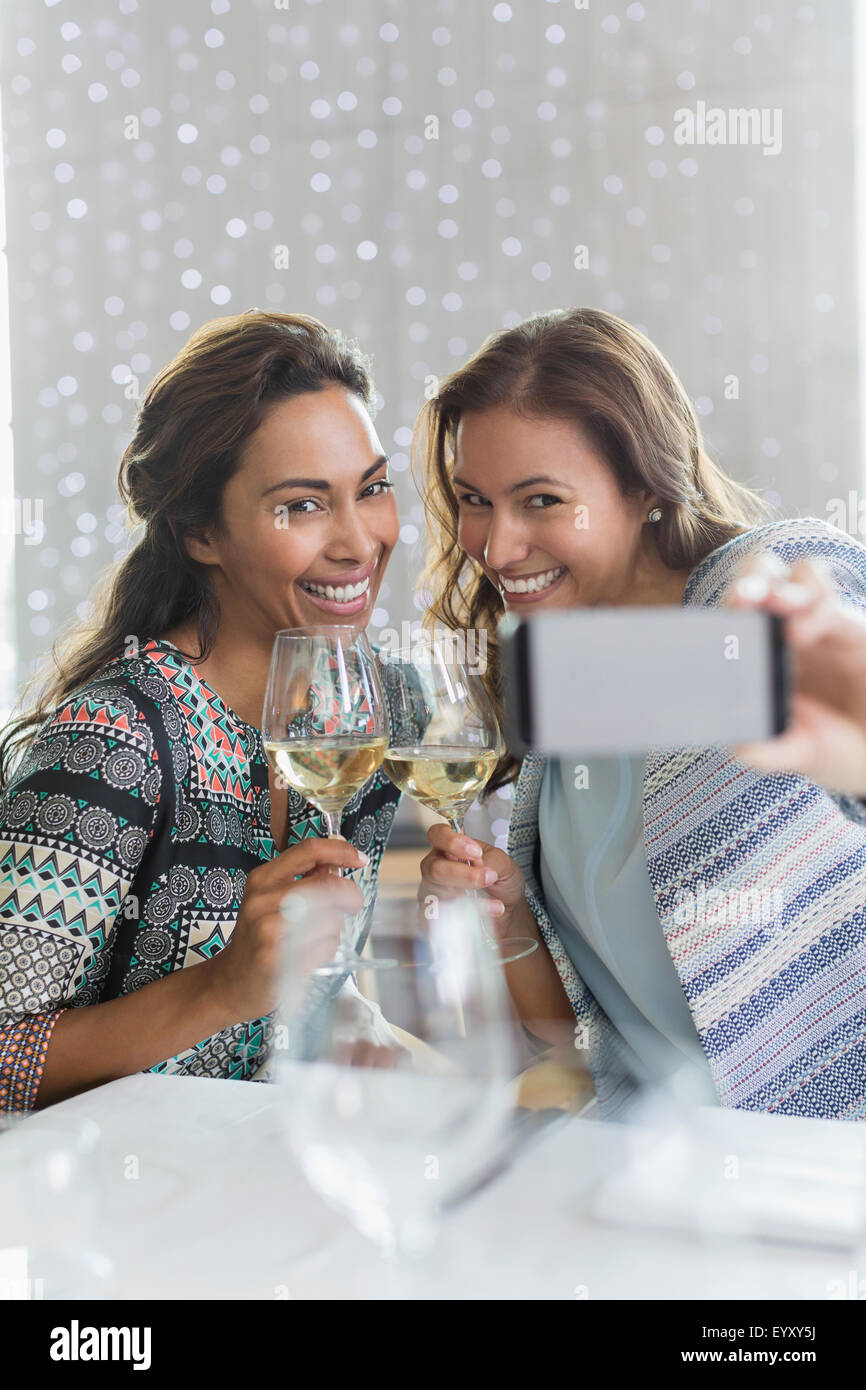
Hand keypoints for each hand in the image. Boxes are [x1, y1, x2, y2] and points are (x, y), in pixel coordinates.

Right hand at [205, 835, 366, 1022]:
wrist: (232, 981)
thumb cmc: (260, 937)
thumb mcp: (271, 899)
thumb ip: (303, 878)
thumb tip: (339, 859)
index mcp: (262, 879)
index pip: (308, 850)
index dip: (341, 850)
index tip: (360, 858)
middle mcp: (262, 900)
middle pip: (328, 885)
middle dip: (351, 895)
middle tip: (353, 904)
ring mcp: (269, 930)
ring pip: (332, 918)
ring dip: (336, 929)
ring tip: (319, 937)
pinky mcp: (279, 960)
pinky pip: (326, 946)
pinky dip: (328, 949)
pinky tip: (312, 955)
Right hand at [418, 823, 526, 939]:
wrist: (507, 913)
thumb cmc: (500, 883)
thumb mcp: (505, 866)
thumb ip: (492, 860)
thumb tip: (478, 864)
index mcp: (450, 848)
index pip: (438, 835)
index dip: (452, 842)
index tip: (475, 853)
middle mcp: (436, 868)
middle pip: (434, 868)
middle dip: (463, 875)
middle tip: (488, 878)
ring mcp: (432, 894)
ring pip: (437, 895)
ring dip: (469, 899)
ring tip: (496, 904)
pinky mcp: (433, 918)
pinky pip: (441, 919)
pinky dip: (466, 917)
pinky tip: (486, 914)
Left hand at [727, 551, 865, 795]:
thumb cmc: (834, 746)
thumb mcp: (797, 751)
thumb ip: (768, 751)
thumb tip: (739, 748)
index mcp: (761, 655)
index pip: (735, 615)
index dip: (724, 610)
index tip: (717, 621)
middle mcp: (785, 632)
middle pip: (761, 578)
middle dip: (747, 580)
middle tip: (740, 599)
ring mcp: (818, 625)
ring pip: (797, 575)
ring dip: (780, 582)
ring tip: (774, 604)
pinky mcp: (848, 627)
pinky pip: (828, 599)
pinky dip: (813, 608)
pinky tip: (801, 633)